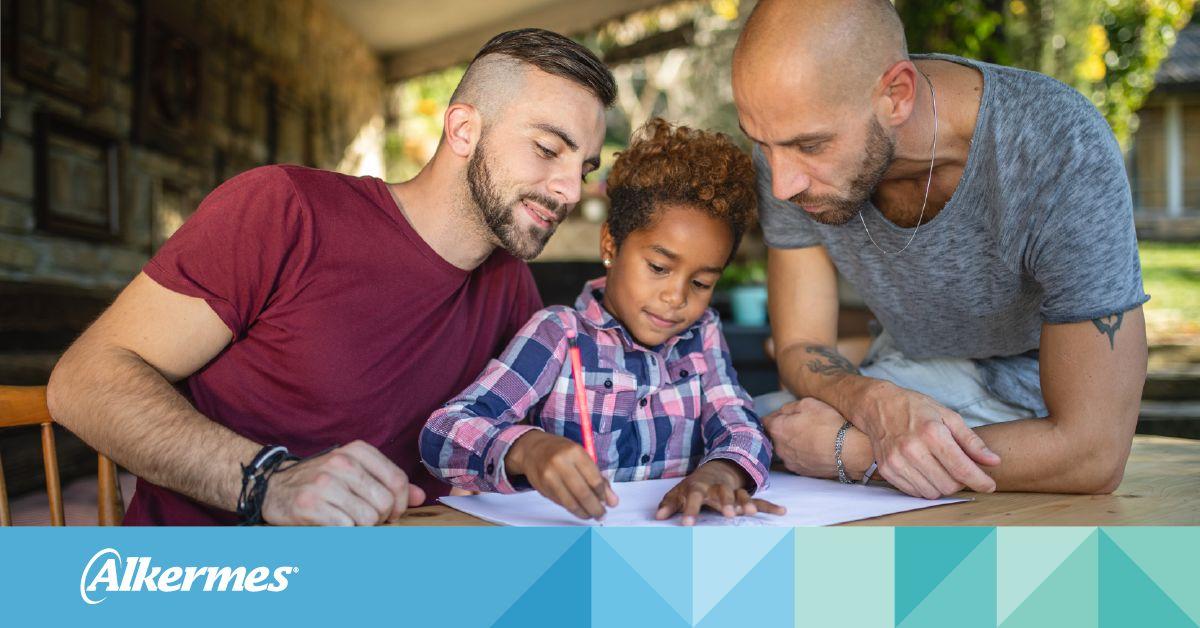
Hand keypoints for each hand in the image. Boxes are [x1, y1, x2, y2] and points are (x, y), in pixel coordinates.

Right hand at [262, 440, 425, 525]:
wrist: (273, 487)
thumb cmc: (321, 481)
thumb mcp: (356, 472)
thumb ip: (389, 483)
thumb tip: (419, 497)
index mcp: (358, 450)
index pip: (397, 480)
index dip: (400, 504)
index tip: (391, 513)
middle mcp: (342, 462)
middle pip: (384, 503)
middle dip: (380, 519)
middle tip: (366, 520)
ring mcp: (325, 482)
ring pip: (367, 519)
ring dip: (361, 527)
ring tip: (347, 520)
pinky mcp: (310, 504)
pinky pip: (346, 529)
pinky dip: (343, 533)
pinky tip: (333, 524)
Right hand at [505, 430, 617, 519]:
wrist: (532, 450)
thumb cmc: (562, 451)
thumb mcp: (581, 456)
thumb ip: (597, 476)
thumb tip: (612, 500)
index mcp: (575, 452)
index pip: (594, 479)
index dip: (603, 494)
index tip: (609, 502)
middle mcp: (561, 463)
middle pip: (583, 493)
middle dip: (595, 508)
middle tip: (602, 514)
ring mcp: (549, 476)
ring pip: (570, 502)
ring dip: (584, 512)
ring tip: (591, 515)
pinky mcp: (542, 488)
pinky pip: (561, 503)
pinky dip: (572, 508)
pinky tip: (578, 509)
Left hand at [655, 460, 785, 525]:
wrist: (715, 469)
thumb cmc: (694, 486)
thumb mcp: (679, 493)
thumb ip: (669, 504)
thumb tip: (658, 517)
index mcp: (699, 487)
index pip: (693, 497)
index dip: (690, 510)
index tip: (686, 525)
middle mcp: (717, 487)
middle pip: (722, 493)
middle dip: (725, 503)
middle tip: (729, 515)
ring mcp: (733, 490)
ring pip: (741, 495)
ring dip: (746, 502)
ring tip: (750, 511)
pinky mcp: (744, 495)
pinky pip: (759, 500)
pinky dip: (770, 506)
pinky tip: (782, 511)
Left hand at [764, 397, 859, 477]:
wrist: (850, 451)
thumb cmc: (829, 424)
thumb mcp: (808, 403)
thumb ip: (789, 407)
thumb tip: (782, 413)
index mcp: (777, 429)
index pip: (763, 421)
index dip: (774, 416)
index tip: (783, 414)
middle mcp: (779, 448)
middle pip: (774, 436)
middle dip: (783, 429)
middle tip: (800, 424)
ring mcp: (790, 462)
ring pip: (785, 449)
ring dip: (793, 443)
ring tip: (810, 437)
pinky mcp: (802, 471)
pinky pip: (796, 459)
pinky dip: (802, 454)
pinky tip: (815, 448)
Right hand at [854, 382, 999, 497]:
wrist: (877, 405)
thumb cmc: (915, 408)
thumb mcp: (948, 416)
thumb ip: (972, 441)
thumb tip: (994, 461)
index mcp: (932, 433)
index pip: (962, 469)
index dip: (980, 481)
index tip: (989, 485)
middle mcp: (912, 449)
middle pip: (948, 485)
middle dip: (959, 482)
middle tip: (958, 469)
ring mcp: (896, 461)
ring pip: (932, 493)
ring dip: (941, 486)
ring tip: (940, 469)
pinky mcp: (886, 470)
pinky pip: (914, 492)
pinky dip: (924, 486)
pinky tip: (924, 471)